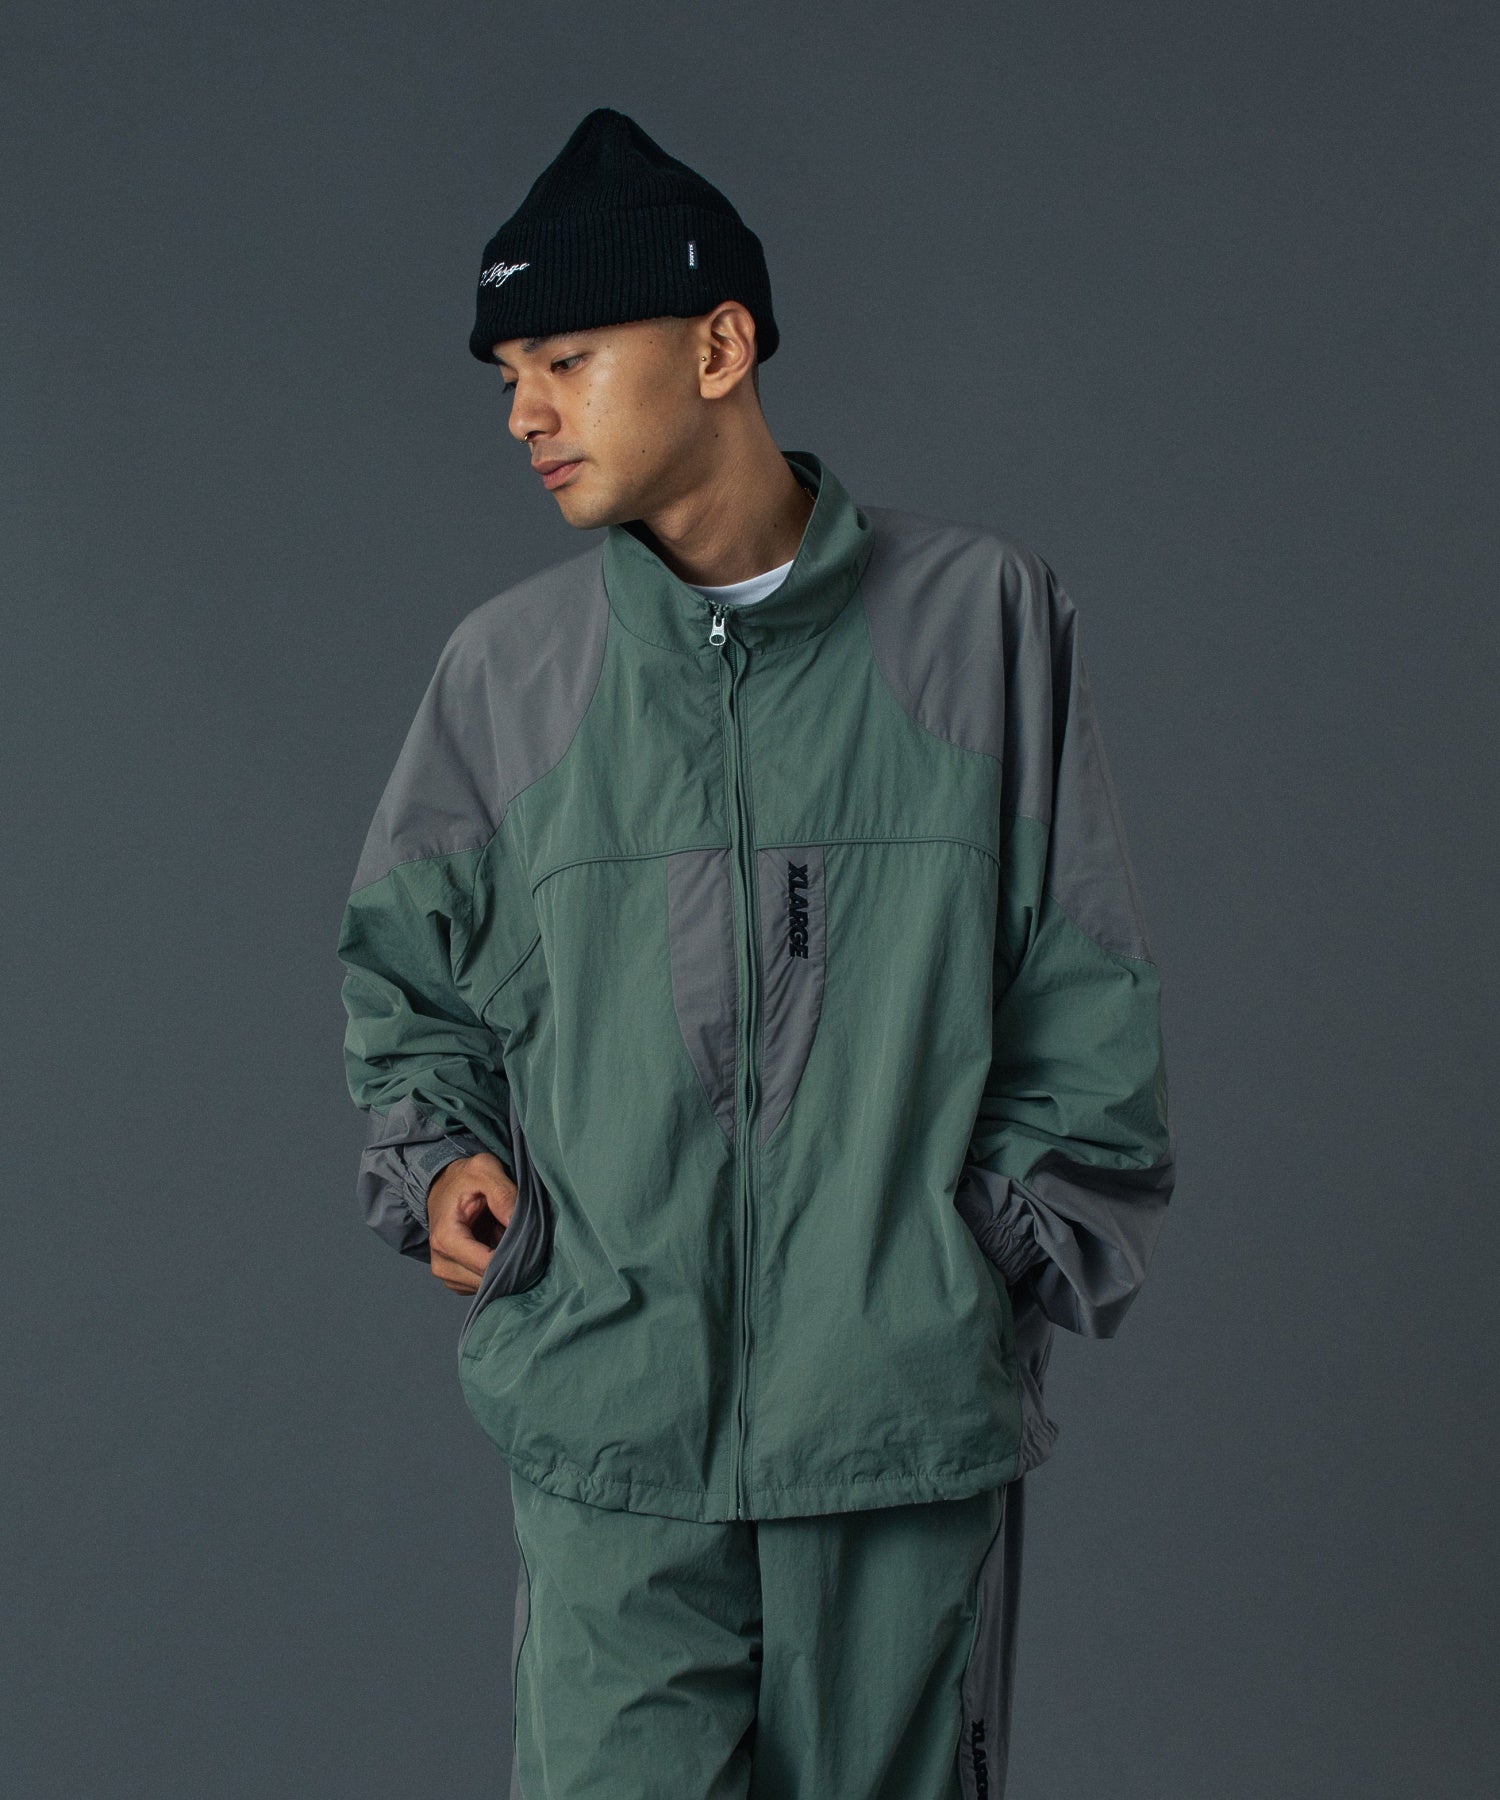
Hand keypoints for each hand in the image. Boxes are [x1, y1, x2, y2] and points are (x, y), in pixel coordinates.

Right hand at [426, 1153, 516, 1294]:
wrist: (444, 1187)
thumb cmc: (463, 1179)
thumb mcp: (484, 1170)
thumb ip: (503, 1194)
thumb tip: (517, 1222)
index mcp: (446, 1239)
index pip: (487, 1266)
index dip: (514, 1256)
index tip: (532, 1242)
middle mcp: (442, 1264)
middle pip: (489, 1281)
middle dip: (512, 1263)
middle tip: (527, 1240)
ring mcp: (449, 1276)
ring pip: (490, 1287)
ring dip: (506, 1267)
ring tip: (509, 1239)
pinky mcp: (458, 1281)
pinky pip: (486, 1286)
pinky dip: (498, 1271)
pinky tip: (500, 1248)